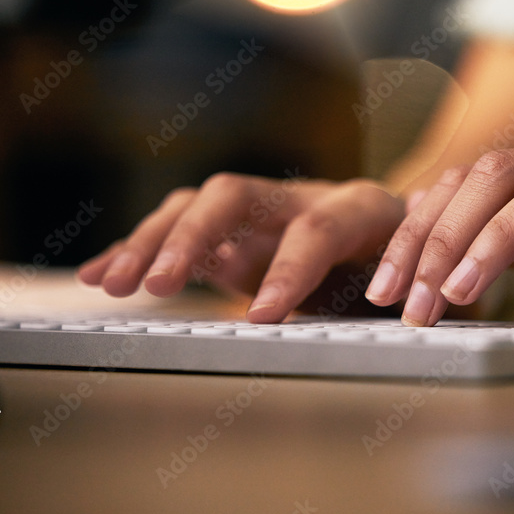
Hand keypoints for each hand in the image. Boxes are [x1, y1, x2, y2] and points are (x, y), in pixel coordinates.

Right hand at [78, 173, 404, 321]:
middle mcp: (305, 197)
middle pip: (236, 194)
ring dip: (151, 243)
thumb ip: (389, 300)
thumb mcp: (412, 290)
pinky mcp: (234, 229)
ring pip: (197, 206)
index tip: (262, 318)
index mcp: (362, 209)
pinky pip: (180, 228)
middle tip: (156, 285)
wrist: (407, 243)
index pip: (318, 229)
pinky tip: (100, 276)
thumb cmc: (413, 275)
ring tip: (114, 285)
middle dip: (192, 236)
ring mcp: (264, 208)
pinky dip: (140, 250)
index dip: (291, 271)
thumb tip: (360, 319)